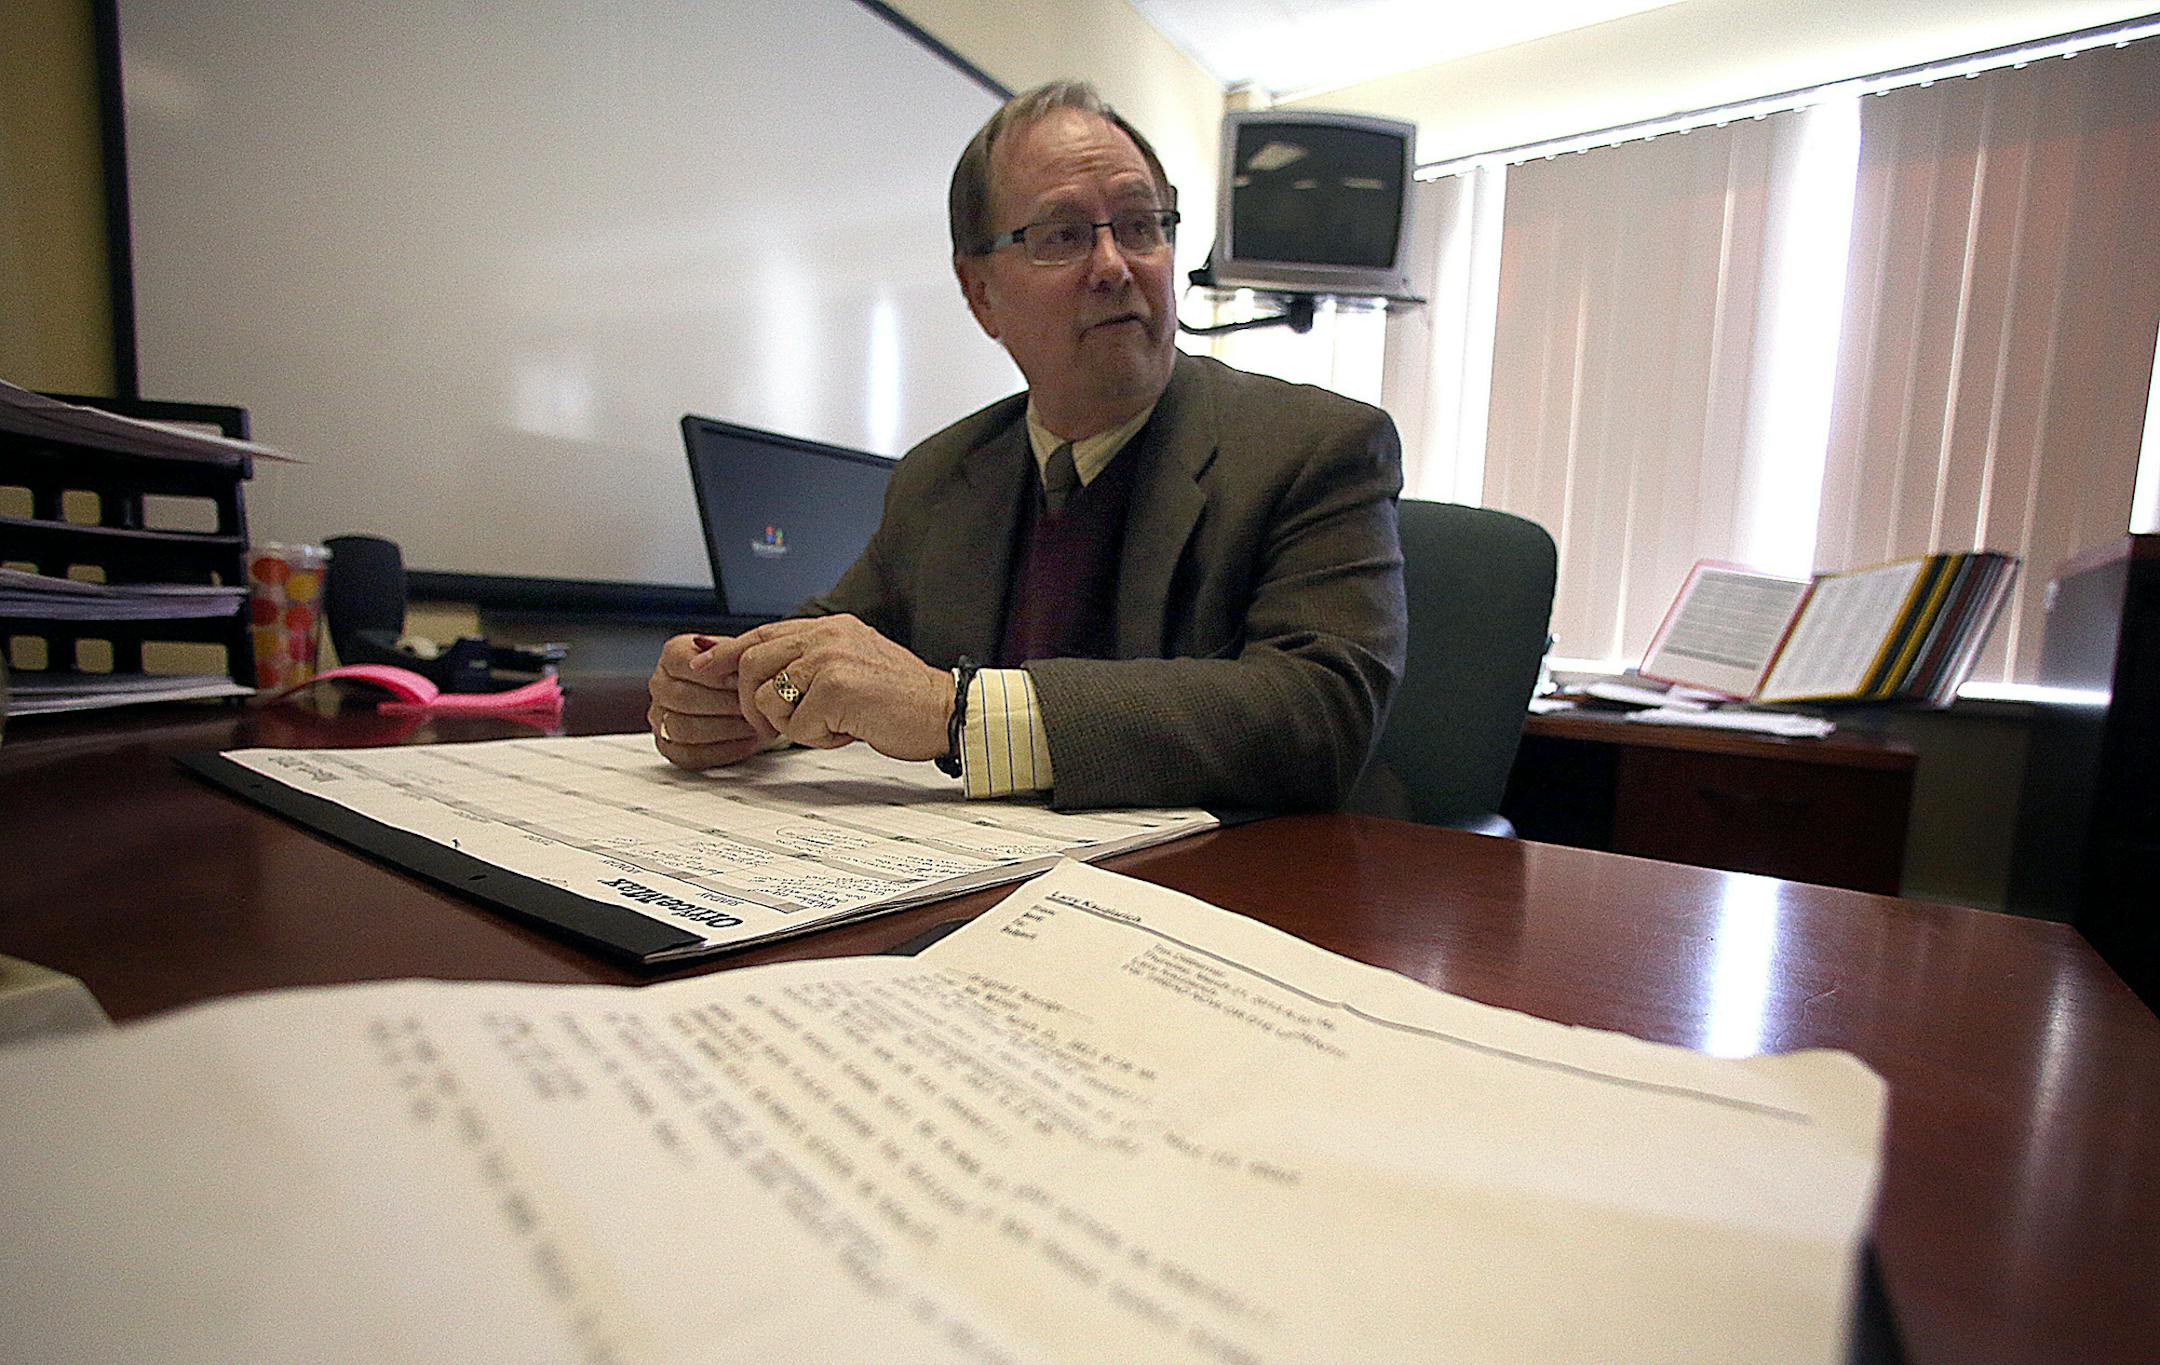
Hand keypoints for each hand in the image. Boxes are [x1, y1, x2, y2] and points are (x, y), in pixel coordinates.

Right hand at [647, 632, 766, 770]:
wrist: (759, 699)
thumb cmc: (748, 676)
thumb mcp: (746, 654)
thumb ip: (730, 651)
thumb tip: (711, 655)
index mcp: (673, 654)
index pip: (684, 664)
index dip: (716, 676)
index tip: (741, 682)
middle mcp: (661, 684)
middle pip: (682, 698)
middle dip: (724, 704)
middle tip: (752, 707)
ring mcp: (661, 718)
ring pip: (683, 728)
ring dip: (724, 729)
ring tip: (752, 725)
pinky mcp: (670, 748)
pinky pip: (690, 755)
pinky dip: (722, 751)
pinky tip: (746, 742)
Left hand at [719, 615, 955, 761]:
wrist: (943, 711)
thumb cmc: (901, 700)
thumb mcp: (851, 666)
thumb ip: (811, 663)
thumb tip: (763, 677)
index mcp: (830, 627)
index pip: (762, 634)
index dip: (727, 653)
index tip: (702, 668)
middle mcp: (827, 636)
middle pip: (752, 665)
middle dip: (753, 705)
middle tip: (777, 725)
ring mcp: (830, 659)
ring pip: (769, 699)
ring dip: (791, 726)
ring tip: (828, 726)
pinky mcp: (835, 689)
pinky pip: (797, 726)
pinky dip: (818, 739)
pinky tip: (847, 731)